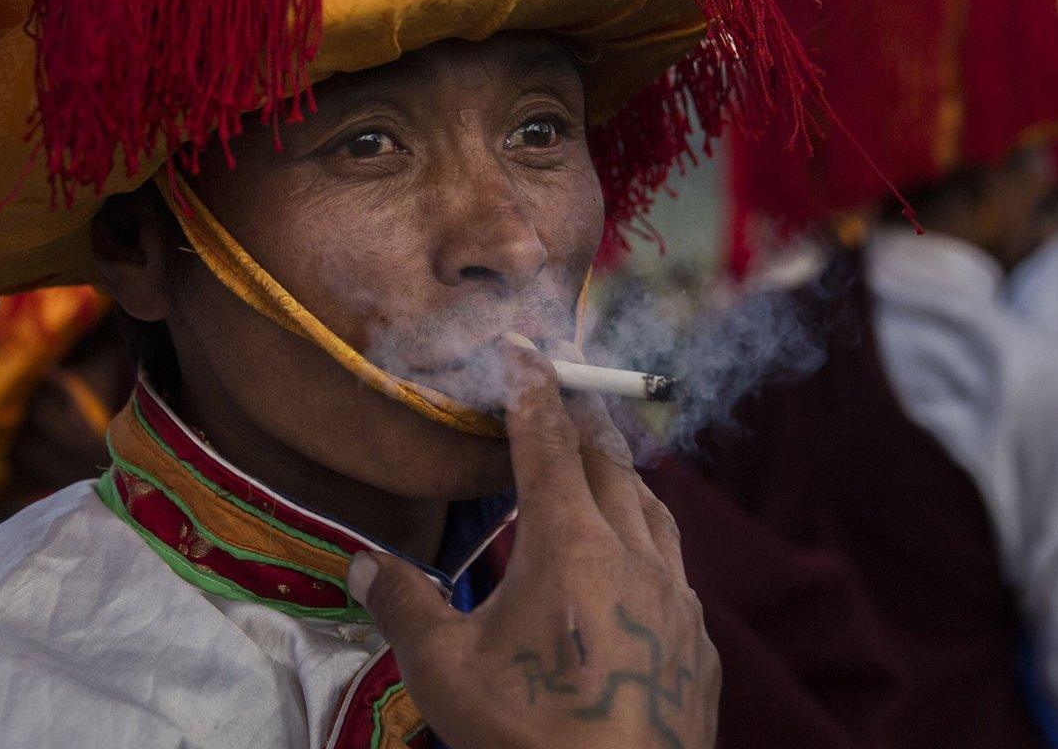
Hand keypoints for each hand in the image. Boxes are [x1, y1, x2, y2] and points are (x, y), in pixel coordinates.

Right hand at [347, 343, 719, 748]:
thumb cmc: (527, 735)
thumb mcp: (443, 673)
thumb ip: (403, 607)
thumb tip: (359, 563)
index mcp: (569, 544)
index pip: (548, 441)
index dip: (533, 389)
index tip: (526, 347)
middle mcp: (632, 555)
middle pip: (609, 463)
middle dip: (580, 423)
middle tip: (559, 396)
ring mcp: (675, 601)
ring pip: (654, 511)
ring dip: (622, 480)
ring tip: (600, 470)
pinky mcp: (698, 646)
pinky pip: (676, 573)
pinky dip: (649, 547)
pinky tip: (632, 573)